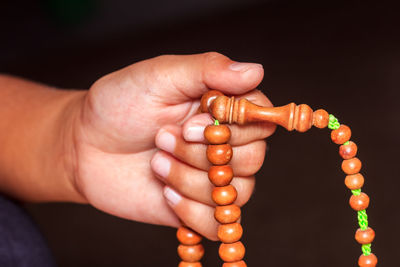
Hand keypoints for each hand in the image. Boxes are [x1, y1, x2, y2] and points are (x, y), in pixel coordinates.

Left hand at [72, 52, 275, 239]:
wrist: (83, 146)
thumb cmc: (119, 105)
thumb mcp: (159, 76)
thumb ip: (207, 70)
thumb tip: (256, 70)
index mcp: (220, 108)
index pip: (261, 118)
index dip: (234, 127)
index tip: (191, 124)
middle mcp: (223, 143)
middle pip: (253, 158)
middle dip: (201, 153)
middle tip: (162, 137)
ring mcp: (211, 177)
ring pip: (235, 193)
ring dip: (190, 180)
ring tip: (155, 162)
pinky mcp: (196, 207)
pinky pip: (219, 224)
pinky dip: (193, 212)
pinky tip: (164, 193)